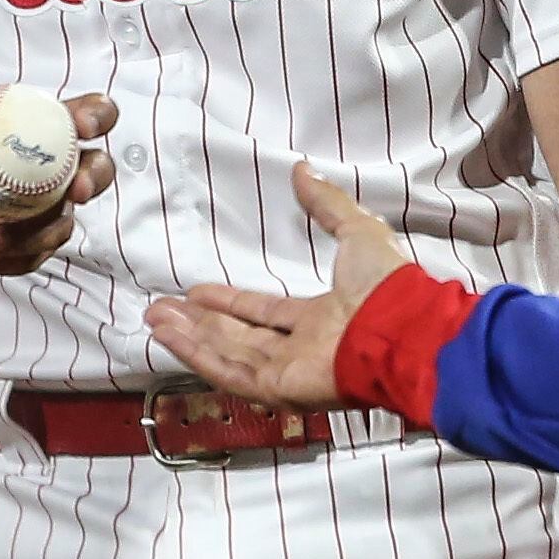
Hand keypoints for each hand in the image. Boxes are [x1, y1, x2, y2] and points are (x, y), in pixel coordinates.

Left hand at [0, 94, 117, 276]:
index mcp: (38, 130)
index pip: (84, 116)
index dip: (95, 116)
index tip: (83, 124)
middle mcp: (52, 171)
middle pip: (96, 171)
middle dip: (94, 178)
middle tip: (77, 190)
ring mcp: (43, 211)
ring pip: (61, 225)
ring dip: (32, 235)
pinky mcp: (27, 245)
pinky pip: (29, 257)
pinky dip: (3, 258)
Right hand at [142, 159, 416, 408]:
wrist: (402, 329)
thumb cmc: (388, 287)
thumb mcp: (357, 231)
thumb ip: (328, 204)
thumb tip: (303, 170)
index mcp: (322, 317)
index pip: (265, 313)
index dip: (230, 302)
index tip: (198, 291)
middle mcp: (303, 348)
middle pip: (238, 336)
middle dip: (199, 322)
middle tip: (162, 308)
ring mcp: (289, 371)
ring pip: (228, 353)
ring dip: (190, 336)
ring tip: (156, 318)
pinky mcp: (279, 388)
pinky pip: (230, 372)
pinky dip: (198, 355)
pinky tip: (170, 336)